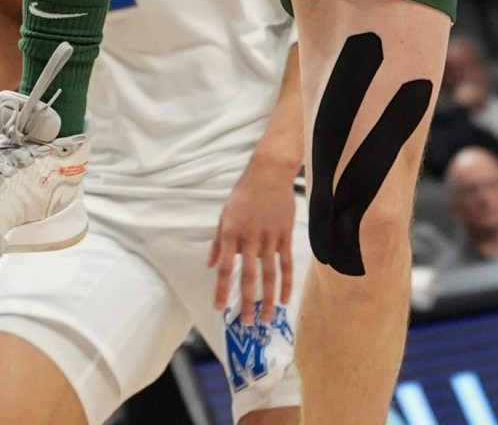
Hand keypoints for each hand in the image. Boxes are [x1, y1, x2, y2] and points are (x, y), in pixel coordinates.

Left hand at [208, 158, 297, 321]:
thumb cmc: (243, 194)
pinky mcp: (285, 235)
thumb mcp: (224, 215)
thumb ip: (218, 242)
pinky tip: (286, 299)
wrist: (268, 173)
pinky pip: (286, 263)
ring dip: (268, 298)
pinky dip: (287, 283)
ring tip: (267, 319)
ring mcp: (269, 238)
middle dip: (247, 302)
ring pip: (269, 274)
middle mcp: (250, 239)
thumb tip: (210, 265)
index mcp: (231, 234)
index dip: (222, 290)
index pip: (226, 268)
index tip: (220, 308)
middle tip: (247, 323)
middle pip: (249, 276)